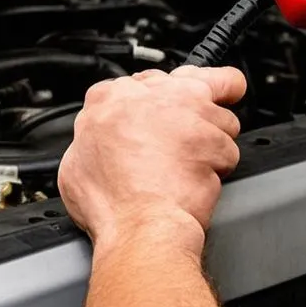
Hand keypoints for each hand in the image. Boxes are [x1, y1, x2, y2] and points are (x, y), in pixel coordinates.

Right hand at [58, 66, 245, 257]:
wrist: (140, 227)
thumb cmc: (110, 202)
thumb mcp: (77, 160)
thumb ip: (95, 133)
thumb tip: (102, 135)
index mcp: (114, 97)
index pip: (148, 79)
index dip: (162, 97)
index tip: (166, 109)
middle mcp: (155, 95)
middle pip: (194, 83)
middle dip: (200, 105)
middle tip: (191, 130)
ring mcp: (189, 113)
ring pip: (217, 117)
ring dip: (212, 140)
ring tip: (189, 168)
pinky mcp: (215, 136)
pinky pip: (228, 148)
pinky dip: (220, 165)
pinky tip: (200, 180)